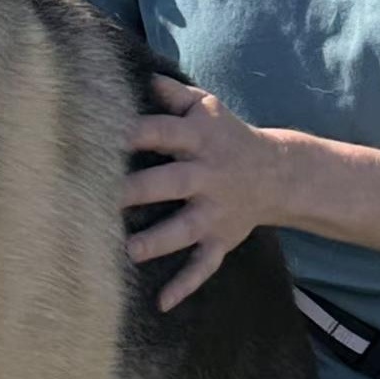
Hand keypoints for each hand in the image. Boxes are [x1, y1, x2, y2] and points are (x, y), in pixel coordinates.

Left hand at [123, 75, 282, 312]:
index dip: (133, 133)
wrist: (279, 174)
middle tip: (103, 197)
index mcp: (199, 141)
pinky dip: (184, 286)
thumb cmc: (227, 137)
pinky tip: (161, 303)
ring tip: (128, 251)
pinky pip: (204, 265)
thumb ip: (174, 94)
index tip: (99, 136)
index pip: (162, 133)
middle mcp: (207, 176)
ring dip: (158, 241)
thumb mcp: (207, 108)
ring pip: (185, 228)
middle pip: (170, 182)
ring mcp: (215, 211)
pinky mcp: (221, 240)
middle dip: (138, 190)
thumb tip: (142, 75)